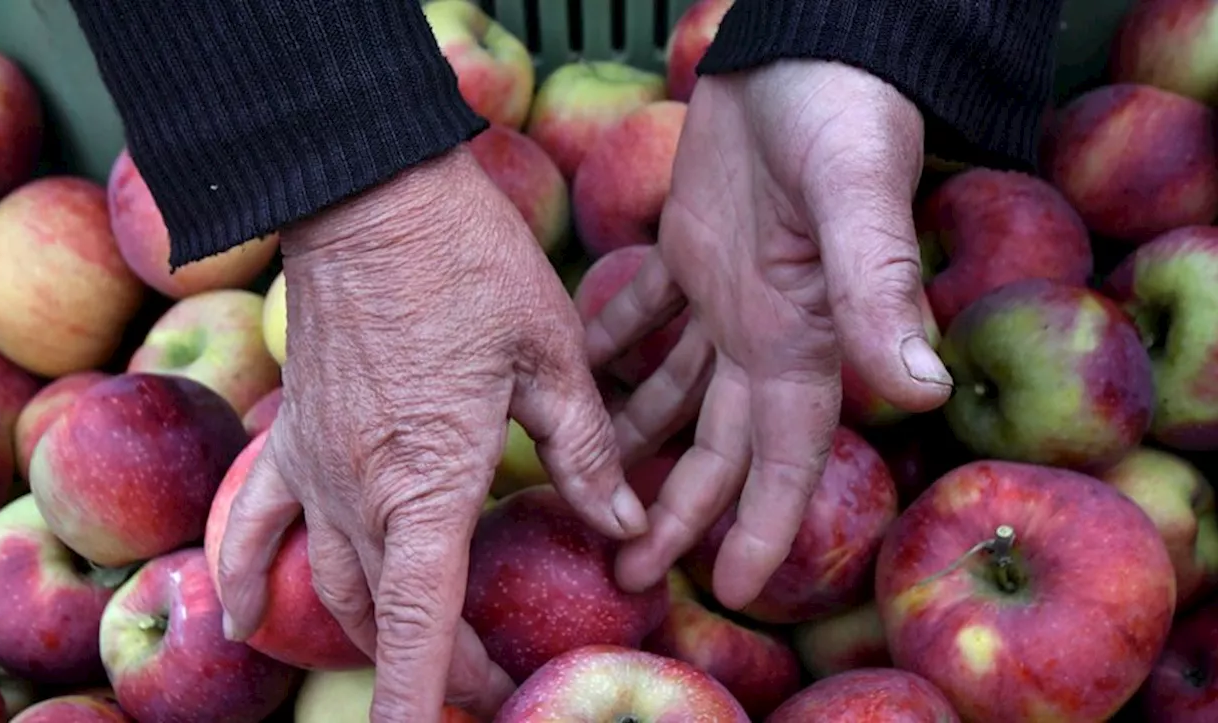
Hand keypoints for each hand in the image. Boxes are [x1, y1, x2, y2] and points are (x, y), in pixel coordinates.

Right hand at [212, 147, 648, 720]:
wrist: (368, 190)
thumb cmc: (466, 262)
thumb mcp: (550, 354)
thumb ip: (583, 451)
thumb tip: (623, 525)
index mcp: (429, 477)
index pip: (421, 616)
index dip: (421, 691)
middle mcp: (358, 486)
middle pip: (390, 611)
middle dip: (436, 660)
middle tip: (490, 678)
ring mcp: (313, 461)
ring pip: (332, 581)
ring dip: (374, 629)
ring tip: (416, 656)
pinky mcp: (291, 430)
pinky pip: (252, 518)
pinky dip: (242, 572)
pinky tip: (237, 615)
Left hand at [586, 60, 952, 610]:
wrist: (809, 43)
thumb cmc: (844, 111)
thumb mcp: (858, 197)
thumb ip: (879, 287)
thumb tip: (923, 387)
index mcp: (806, 337)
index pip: (787, 457)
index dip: (766, 527)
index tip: (733, 588)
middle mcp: (766, 332)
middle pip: (719, 448)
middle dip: (680, 512)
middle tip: (628, 571)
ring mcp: (726, 296)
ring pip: (676, 397)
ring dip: (636, 445)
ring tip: (588, 493)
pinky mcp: (692, 252)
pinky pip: (644, 320)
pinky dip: (615, 352)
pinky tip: (580, 381)